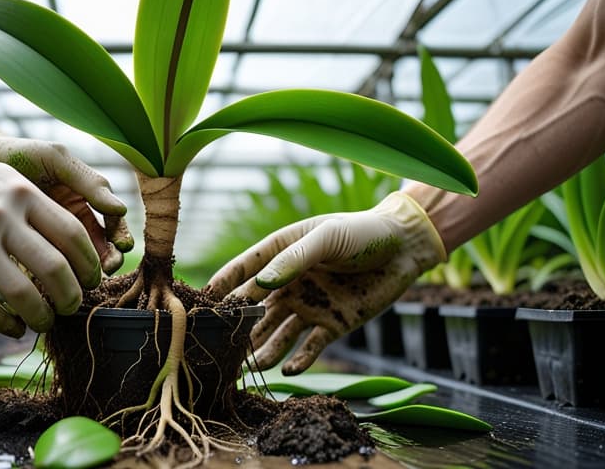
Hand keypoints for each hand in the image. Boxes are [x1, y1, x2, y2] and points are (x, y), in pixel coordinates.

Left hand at [0, 116, 133, 273]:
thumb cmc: (20, 153)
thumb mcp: (56, 160)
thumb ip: (87, 182)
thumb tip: (121, 209)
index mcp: (83, 200)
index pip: (111, 224)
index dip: (119, 237)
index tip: (121, 248)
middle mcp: (70, 221)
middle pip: (98, 247)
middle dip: (105, 260)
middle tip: (105, 271)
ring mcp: (48, 236)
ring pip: (73, 261)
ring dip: (81, 272)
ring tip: (82, 279)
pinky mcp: (26, 249)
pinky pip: (43, 266)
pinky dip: (49, 276)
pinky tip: (49, 281)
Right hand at [0, 122, 103, 335]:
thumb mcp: (6, 181)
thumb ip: (39, 208)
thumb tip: (75, 248)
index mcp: (24, 194)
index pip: (73, 235)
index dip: (89, 264)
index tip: (92, 280)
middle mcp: (2, 216)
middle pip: (55, 268)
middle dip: (71, 296)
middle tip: (72, 307)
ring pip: (22, 293)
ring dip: (41, 316)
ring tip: (45, 323)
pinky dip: (5, 324)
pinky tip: (14, 328)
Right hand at [206, 192, 444, 374]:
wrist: (405, 247)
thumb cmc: (363, 232)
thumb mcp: (327, 238)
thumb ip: (294, 260)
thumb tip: (260, 284)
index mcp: (282, 253)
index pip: (243, 271)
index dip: (222, 286)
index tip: (199, 302)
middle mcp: (289, 282)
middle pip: (255, 308)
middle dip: (236, 326)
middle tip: (215, 346)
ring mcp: (309, 305)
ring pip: (277, 333)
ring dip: (263, 350)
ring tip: (247, 369)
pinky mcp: (332, 324)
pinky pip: (310, 347)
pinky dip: (298, 360)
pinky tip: (285, 372)